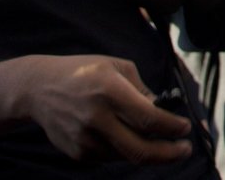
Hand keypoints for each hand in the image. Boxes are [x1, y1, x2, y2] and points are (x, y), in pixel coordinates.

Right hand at [20, 54, 192, 162]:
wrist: (39, 88)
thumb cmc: (84, 72)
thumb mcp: (117, 67)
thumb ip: (142, 89)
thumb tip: (164, 111)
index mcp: (110, 91)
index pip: (149, 118)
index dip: (172, 127)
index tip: (185, 128)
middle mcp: (96, 117)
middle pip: (140, 149)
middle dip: (169, 154)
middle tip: (185, 149)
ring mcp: (85, 138)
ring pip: (127, 156)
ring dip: (149, 151)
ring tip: (158, 141)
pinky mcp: (77, 152)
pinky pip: (111, 157)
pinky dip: (125, 150)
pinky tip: (126, 136)